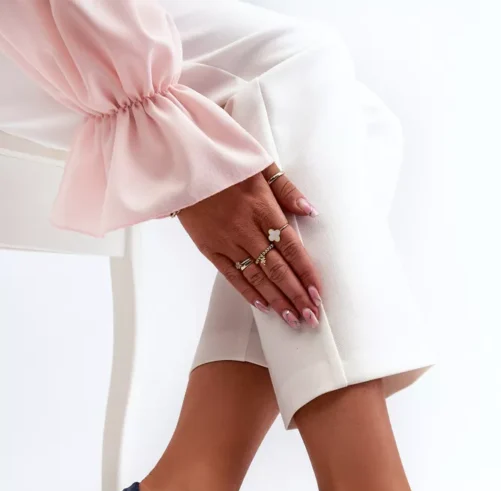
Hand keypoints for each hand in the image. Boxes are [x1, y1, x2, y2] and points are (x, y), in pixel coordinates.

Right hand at [177, 164, 321, 328]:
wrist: (180, 162)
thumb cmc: (223, 159)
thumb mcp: (260, 164)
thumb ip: (287, 189)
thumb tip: (310, 211)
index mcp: (262, 207)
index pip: (291, 247)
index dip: (306, 273)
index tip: (318, 293)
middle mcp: (246, 228)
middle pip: (277, 269)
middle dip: (296, 295)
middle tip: (311, 316)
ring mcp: (226, 241)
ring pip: (257, 277)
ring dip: (277, 301)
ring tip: (293, 318)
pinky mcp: (209, 248)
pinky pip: (232, 275)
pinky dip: (248, 292)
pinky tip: (264, 307)